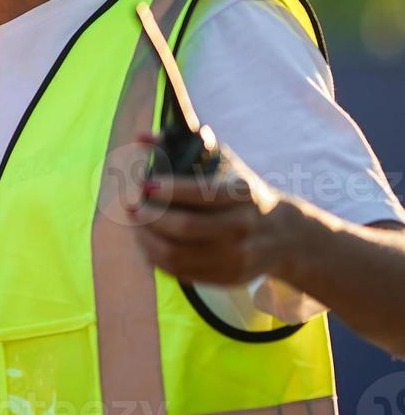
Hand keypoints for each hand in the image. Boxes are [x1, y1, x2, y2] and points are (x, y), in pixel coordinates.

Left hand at [129, 133, 299, 284]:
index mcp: (242, 194)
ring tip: (135, 224)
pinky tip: (147, 242)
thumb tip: (141, 137)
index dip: (168, 190)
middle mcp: (242, 226)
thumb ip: (181, 146)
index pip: (201, 193)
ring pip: (176, 254)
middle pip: (184, 227)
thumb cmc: (240, 192)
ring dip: (146, 239)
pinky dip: (156, 257)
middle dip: (149, 216)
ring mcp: (236, 256)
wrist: (283, 235)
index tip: (144, 185)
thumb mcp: (223, 164)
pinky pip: (181, 272)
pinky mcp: (227, 277)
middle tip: (131, 206)